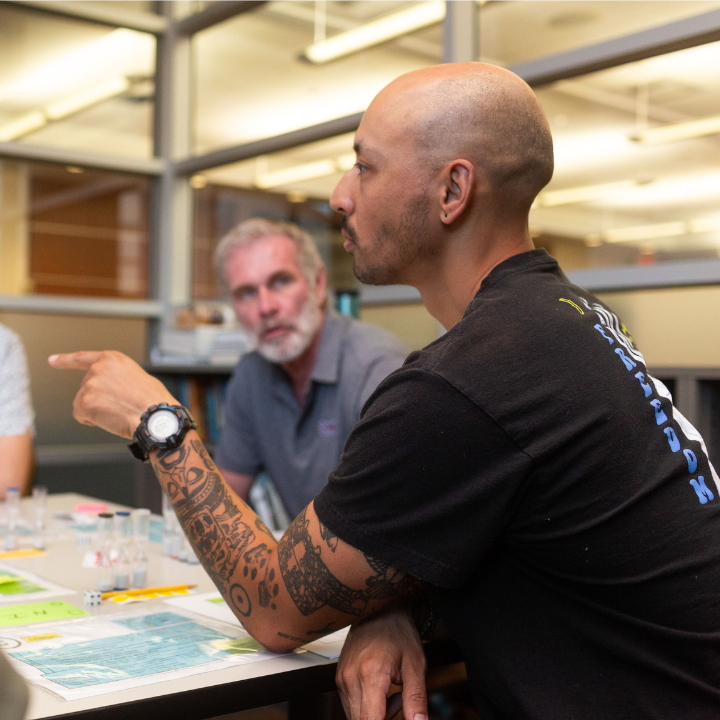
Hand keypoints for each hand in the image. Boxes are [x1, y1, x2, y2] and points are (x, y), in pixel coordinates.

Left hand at [48, 351, 177, 438]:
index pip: (82, 358)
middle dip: (98, 399)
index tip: (52, 360)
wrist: (155, 417)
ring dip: (97, 410)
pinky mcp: (84, 402)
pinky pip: (81, 415)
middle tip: (120, 406)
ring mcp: (90, 385)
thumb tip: (112, 388)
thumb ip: (118, 376)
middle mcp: (98, 368)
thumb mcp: (138, 377)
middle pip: (85, 387)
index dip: (65, 360)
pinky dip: (92, 420)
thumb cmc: (153, 400)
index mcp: (112, 359)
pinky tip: (110, 419)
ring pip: (83, 403)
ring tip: (119, 412)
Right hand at [337, 604, 427, 719]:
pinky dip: (367, 706)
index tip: (398, 714)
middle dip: (384, 719)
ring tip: (391, 691)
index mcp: (370, 674)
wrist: (379, 608)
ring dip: (375, 715)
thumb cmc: (399, 632)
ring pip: (356, 717)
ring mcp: (342, 679)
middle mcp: (350, 678)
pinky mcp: (339, 679)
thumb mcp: (416, 664)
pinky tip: (379, 688)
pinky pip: (351, 706)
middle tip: (400, 698)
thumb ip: (416, 698)